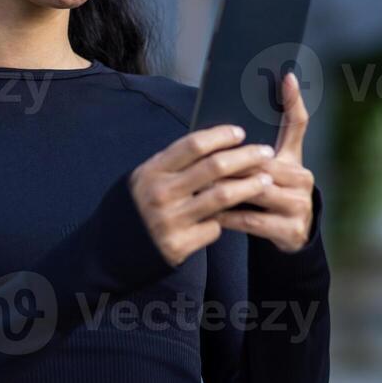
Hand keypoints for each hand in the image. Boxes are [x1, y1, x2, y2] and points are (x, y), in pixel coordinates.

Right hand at [128, 123, 277, 268]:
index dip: (220, 136)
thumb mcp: (147, 179)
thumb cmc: (140, 206)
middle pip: (214, 168)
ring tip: (266, 180)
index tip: (240, 132)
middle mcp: (160, 193)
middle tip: (266, 152)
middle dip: (246, 157)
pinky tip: (234, 217)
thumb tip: (216, 145)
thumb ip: (175, 164)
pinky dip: (224, 221)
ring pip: (222, 197)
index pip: (193, 145)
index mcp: (152, 171)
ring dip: (250, 186)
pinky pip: (214, 228)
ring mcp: (170, 220)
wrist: (115, 250)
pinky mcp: (179, 245)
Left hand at [213, 70, 315, 253]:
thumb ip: (258, 143)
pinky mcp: (290, 229)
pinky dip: (228, 216)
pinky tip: (210, 213)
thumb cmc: (273, 193)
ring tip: (200, 186)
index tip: (285, 76)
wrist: (291, 236)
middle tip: (203, 160)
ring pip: (256, 190)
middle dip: (232, 162)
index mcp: (295, 158)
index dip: (293, 100)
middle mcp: (302, 178)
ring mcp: (299, 204)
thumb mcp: (272, 167)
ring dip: (226, 189)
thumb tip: (243, 111)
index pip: (298, 123)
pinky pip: (252, 219)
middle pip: (262, 162)